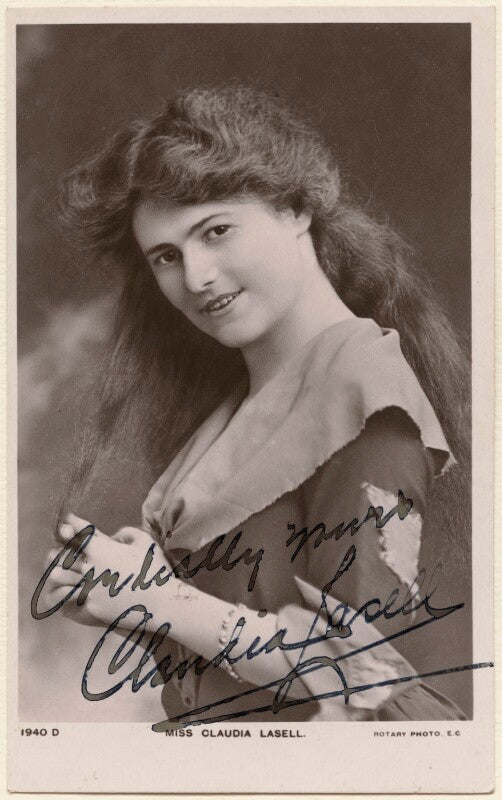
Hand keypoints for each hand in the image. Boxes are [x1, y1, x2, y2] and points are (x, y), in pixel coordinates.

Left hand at [44, 513, 173, 629]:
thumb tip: (114, 538)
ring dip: (60, 574)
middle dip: (60, 552)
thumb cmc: (155, 570)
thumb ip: (126, 533)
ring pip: (61, 578)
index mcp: (101, 549)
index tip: (68, 524)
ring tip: (59, 573)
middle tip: (60, 551)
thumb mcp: (145, 542)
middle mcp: (90, 567)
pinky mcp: (91, 608)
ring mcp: (89, 589)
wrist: (161, 604)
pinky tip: (71, 594)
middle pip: (62, 555)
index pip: (77, 533)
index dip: (71, 526)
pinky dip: (71, 594)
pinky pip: (73, 599)